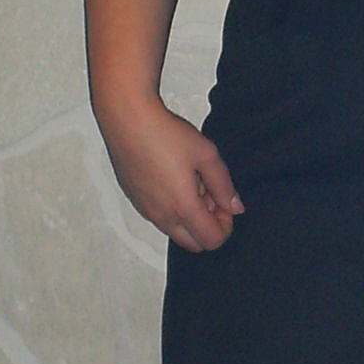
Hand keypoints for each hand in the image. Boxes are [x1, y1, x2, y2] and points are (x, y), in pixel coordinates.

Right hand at [97, 94, 243, 252]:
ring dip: (190, 217)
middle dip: (208, 226)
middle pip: (194, 244)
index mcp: (183, 208)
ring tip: (192, 182)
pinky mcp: (134, 200)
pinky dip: (172, 209)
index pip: (212, 240)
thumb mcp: (206, 155)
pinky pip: (159, 217)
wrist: (128, 120)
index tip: (224, 202)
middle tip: (210, 195)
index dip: (226, 226)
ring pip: (175, 231)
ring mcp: (145, 210)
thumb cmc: (166, 134)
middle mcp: (162, 216)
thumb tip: (235, 207)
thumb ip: (224, 186)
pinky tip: (173, 178)